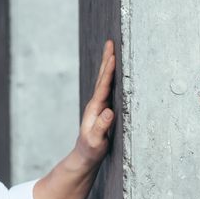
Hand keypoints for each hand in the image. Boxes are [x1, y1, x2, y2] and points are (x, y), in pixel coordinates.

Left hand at [75, 39, 115, 164]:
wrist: (85, 156)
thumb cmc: (91, 150)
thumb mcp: (96, 141)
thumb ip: (101, 127)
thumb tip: (109, 111)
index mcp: (95, 109)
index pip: (103, 87)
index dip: (108, 72)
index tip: (113, 56)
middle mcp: (96, 104)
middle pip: (102, 78)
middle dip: (106, 60)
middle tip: (110, 42)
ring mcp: (99, 105)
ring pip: (104, 81)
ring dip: (108, 65)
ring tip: (112, 50)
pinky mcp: (103, 109)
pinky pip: (108, 88)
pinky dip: (111, 76)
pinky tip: (114, 71)